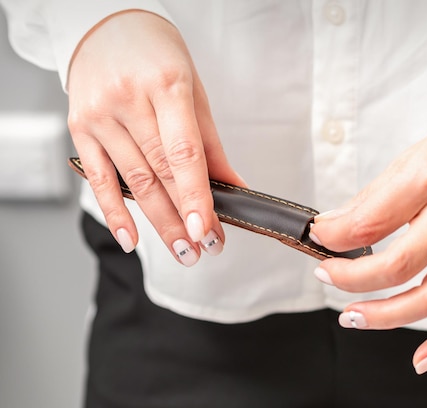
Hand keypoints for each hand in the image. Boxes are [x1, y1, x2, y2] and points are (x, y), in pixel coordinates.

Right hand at [67, 11, 244, 264]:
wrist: (108, 27)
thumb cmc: (159, 58)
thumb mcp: (194, 93)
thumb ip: (211, 145)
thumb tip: (235, 187)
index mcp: (167, 85)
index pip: (184, 153)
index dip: (197, 197)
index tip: (209, 231)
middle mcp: (129, 100)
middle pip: (160, 173)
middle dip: (184, 218)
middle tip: (203, 250)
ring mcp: (100, 115)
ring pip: (133, 181)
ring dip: (159, 223)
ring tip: (182, 251)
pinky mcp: (79, 128)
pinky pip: (97, 179)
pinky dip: (114, 213)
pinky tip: (131, 239)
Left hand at [309, 109, 426, 373]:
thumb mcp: (416, 156)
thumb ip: (375, 197)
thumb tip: (337, 224)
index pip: (370, 222)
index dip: (333, 235)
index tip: (319, 236)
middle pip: (396, 266)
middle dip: (349, 277)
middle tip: (326, 273)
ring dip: (385, 316)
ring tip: (353, 317)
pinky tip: (421, 359)